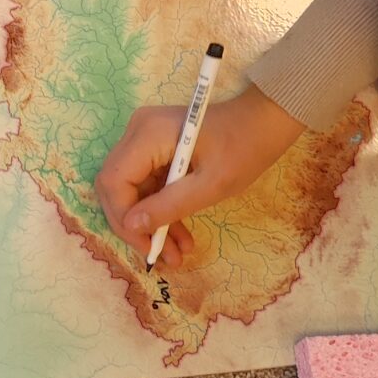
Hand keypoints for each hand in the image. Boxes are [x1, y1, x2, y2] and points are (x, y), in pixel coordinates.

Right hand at [95, 85, 304, 264]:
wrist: (263, 122)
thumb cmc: (244, 148)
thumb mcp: (211, 185)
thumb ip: (169, 206)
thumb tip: (131, 226)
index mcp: (148, 134)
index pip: (114, 181)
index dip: (123, 218)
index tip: (147, 246)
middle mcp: (137, 131)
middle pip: (115, 186)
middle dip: (135, 225)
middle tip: (159, 255)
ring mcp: (143, 138)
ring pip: (130, 189)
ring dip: (149, 222)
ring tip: (176, 253)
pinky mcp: (152, 147)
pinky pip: (145, 183)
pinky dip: (159, 209)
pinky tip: (178, 235)